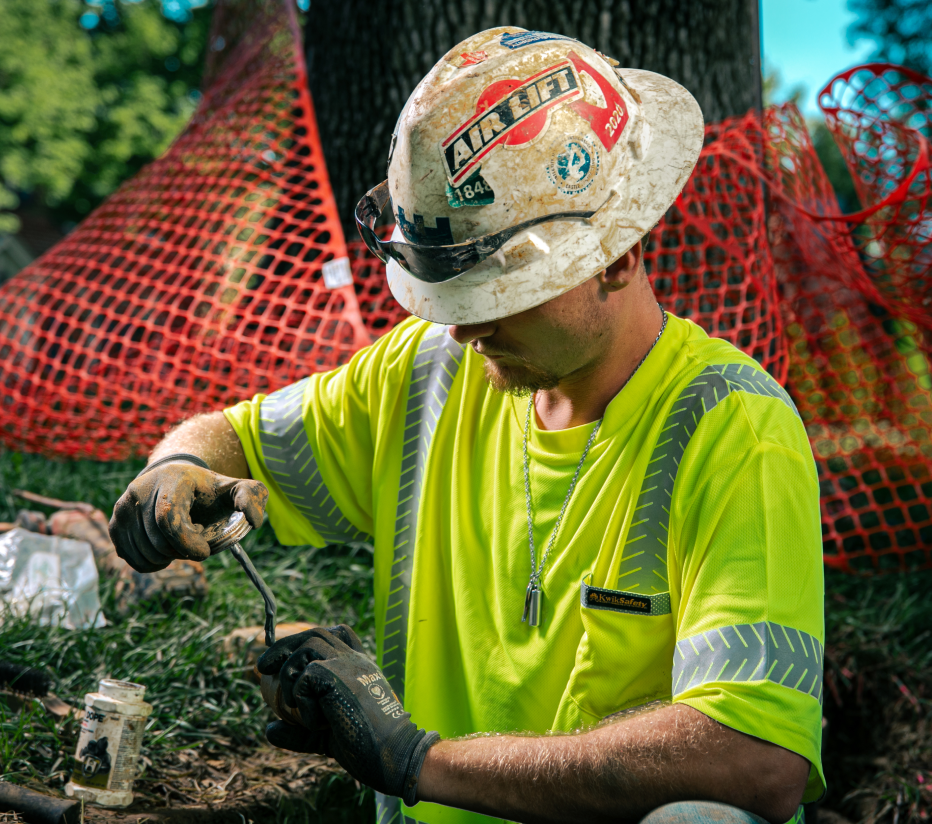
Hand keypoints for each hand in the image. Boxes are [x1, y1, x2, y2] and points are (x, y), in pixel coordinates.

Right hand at [109, 462, 267, 571]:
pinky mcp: (116, 522)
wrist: (176, 477)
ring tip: (181, 543)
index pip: (168, 517)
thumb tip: (254, 520)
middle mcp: (140, 489)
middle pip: (157, 540)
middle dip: (181, 552)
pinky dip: (152, 563)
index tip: (205, 553)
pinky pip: (131, 558)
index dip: (186, 542)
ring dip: (168, 558)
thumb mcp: (236, 487)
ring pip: (143, 552)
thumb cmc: (209, 488)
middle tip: (197, 546)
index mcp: (171, 479)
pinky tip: (165, 549)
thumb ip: (251, 497)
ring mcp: (124, 506)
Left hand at [257, 625, 439, 804]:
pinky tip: (317, 724)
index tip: (286, 654)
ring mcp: (348, 665)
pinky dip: (300, 701)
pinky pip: (305, 679)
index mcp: (359, 668)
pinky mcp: (338, 677)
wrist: (394, 754)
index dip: (308, 638)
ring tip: (291, 706)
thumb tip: (269, 729)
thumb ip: (300, 731)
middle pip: (316, 634)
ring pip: (306, 649)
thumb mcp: (327, 737)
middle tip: (262, 667)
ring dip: (288, 675)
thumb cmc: (367, 748)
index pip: (338, 633)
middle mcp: (355, 661)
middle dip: (285, 646)